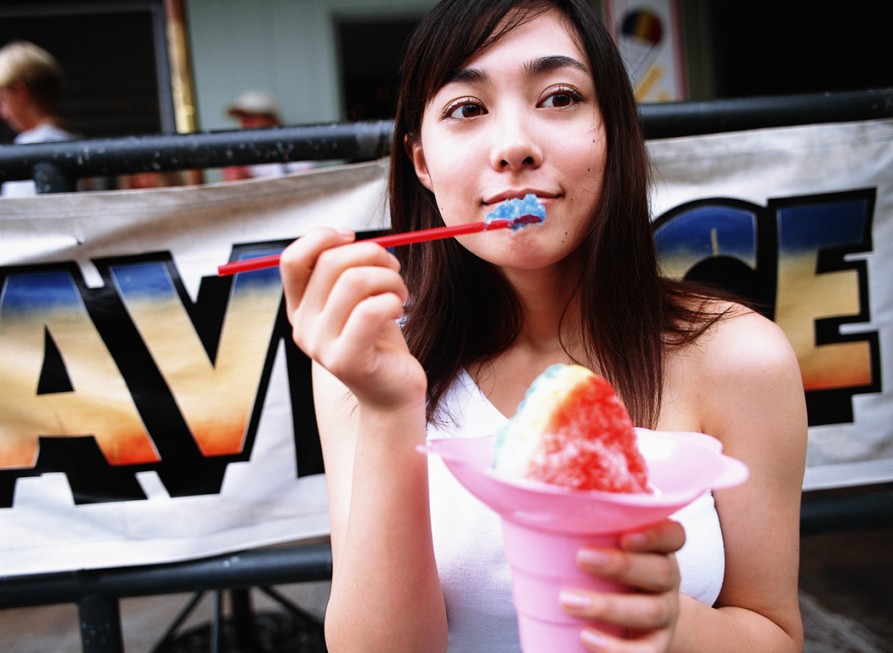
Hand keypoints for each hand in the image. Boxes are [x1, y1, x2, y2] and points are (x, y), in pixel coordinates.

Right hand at [280, 227, 425, 409]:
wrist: (393, 393)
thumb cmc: (378, 341)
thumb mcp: (356, 301)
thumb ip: (344, 272)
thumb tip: (348, 237)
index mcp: (300, 309)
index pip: (292, 260)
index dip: (322, 237)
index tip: (352, 237)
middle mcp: (303, 327)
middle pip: (330, 263)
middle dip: (372, 254)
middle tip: (394, 267)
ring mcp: (321, 346)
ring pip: (354, 281)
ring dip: (389, 277)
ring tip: (400, 292)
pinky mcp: (346, 361)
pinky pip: (371, 310)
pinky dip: (393, 300)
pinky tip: (399, 310)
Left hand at [559, 519, 683, 651]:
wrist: (637, 620)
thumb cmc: (607, 570)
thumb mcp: (604, 545)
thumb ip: (585, 526)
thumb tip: (531, 497)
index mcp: (658, 549)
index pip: (673, 535)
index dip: (655, 535)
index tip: (624, 535)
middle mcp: (667, 580)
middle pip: (662, 571)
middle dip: (621, 565)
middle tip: (581, 559)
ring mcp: (665, 614)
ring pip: (651, 611)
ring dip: (609, 606)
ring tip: (568, 602)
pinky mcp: (656, 644)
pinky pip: (646, 652)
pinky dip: (616, 648)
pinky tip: (586, 637)